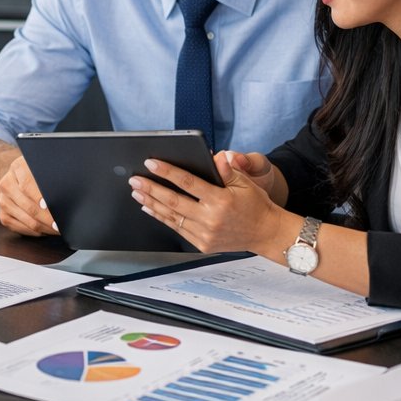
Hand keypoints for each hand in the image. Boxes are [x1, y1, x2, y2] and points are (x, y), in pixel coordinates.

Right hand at [0, 155, 58, 235]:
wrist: (23, 179)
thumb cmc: (42, 174)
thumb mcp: (46, 169)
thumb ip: (54, 178)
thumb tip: (70, 191)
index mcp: (17, 167)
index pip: (28, 185)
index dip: (39, 197)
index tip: (50, 206)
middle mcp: (6, 184)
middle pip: (28, 206)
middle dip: (48, 218)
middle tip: (63, 224)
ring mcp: (3, 201)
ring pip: (27, 220)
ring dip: (46, 228)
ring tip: (60, 229)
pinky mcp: (4, 216)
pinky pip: (22, 229)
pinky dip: (38, 232)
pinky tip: (49, 229)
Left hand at [129, 152, 280, 252]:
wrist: (265, 233)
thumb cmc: (255, 206)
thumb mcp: (245, 183)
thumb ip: (227, 170)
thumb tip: (214, 156)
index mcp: (220, 201)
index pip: (188, 183)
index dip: (167, 172)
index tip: (151, 163)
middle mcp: (210, 219)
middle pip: (173, 201)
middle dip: (151, 189)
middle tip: (135, 180)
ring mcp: (205, 234)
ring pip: (172, 217)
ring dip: (151, 204)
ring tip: (137, 193)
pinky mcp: (202, 244)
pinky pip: (177, 229)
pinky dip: (162, 218)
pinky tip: (151, 209)